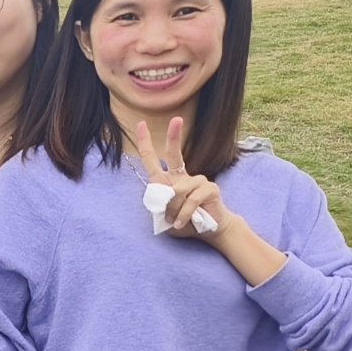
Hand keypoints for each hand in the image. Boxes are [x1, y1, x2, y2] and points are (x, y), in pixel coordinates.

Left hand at [134, 118, 232, 239]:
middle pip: (175, 154)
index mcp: (167, 180)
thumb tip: (167, 192)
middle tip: (177, 119)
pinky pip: (191, 199)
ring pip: (178, 190)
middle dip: (174, 136)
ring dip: (173, 209)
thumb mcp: (164, 215)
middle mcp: (182, 176)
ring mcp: (197, 180)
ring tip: (175, 220)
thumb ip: (160, 203)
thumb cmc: (183, 222)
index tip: (141, 124)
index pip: (153, 159)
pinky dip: (184, 214)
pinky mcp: (210, 188)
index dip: (146, 143)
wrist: (208, 232)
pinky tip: (182, 222)